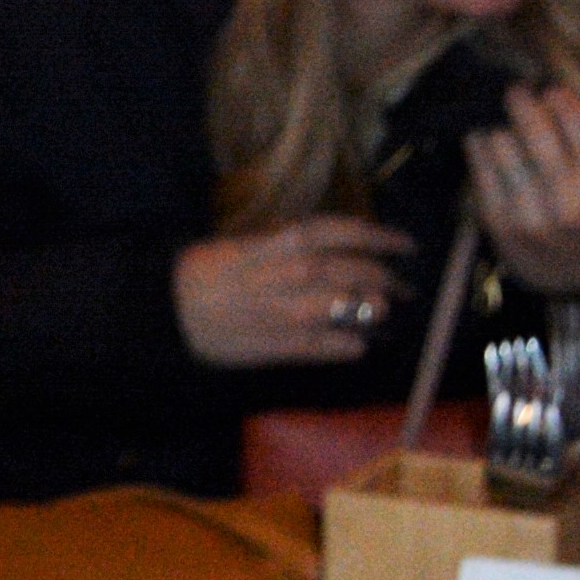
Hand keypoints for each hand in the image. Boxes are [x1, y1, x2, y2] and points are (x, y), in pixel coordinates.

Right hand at [175, 217, 412, 368]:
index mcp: (282, 243)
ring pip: (351, 309)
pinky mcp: (286, 346)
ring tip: (386, 311)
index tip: (406, 244)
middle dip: (387, 278)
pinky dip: (352, 344)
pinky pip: (333, 346)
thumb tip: (330, 246)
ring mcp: (292, 313)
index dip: (381, 237)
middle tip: (403, 285)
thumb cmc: (206, 271)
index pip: (345, 233)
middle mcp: (293, 275)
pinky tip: (359, 343)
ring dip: (376, 310)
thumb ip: (288, 243)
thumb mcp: (246, 242)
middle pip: (356, 272)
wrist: (173, 311)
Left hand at [465, 79, 579, 296]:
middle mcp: (569, 206)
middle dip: (524, 107)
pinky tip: (482, 136)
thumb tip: (556, 93)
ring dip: (499, 126)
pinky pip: (480, 169)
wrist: (574, 277)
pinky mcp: (498, 222)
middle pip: (539, 139)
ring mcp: (531, 216)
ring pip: (504, 150)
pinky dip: (479, 145)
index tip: (552, 90)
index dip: (564, 104)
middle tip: (515, 90)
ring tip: (500, 117)